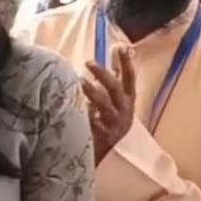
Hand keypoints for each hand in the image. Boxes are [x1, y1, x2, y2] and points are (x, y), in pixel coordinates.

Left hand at [82, 45, 135, 162]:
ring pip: (104, 106)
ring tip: (78, 82)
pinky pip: (91, 123)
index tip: (122, 48)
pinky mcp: (101, 138)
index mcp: (128, 100)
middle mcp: (123, 111)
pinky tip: (71, 107)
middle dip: (104, 75)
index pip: (129, 78)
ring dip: (92, 92)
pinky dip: (83, 114)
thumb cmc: (108, 119)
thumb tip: (120, 47)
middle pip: (116, 89)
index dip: (127, 63)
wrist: (104, 154)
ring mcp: (113, 125)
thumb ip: (116, 73)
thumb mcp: (115, 97)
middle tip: (88, 63)